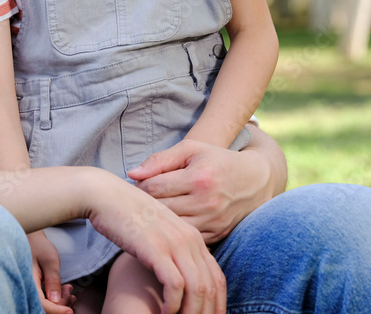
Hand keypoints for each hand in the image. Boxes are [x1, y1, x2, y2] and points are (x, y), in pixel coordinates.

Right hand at [27, 230, 74, 313]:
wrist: (32, 240)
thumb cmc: (39, 247)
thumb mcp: (49, 260)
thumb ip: (53, 279)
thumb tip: (55, 299)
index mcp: (29, 282)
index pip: (42, 305)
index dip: (56, 311)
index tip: (69, 311)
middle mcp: (28, 290)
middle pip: (45, 308)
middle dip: (61, 305)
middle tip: (69, 289)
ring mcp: (31, 291)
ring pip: (47, 306)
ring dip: (61, 303)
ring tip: (68, 288)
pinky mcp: (36, 291)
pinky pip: (47, 302)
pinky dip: (58, 300)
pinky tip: (65, 291)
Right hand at [86, 176, 225, 313]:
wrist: (104, 194)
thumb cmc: (125, 214)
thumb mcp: (157, 230)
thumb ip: (172, 248)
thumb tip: (177, 274)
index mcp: (192, 236)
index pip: (217, 278)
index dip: (218, 304)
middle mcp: (189, 239)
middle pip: (211, 287)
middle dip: (208, 313)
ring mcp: (173, 242)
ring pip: (197, 289)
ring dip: (191, 313)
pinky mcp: (155, 248)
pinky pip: (175, 285)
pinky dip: (174, 305)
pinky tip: (165, 313)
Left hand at [128, 136, 274, 243]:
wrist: (255, 180)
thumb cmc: (216, 160)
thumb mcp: (190, 150)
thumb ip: (159, 160)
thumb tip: (132, 174)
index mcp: (198, 178)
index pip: (153, 187)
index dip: (140, 185)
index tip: (140, 182)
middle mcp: (206, 202)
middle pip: (159, 209)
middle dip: (146, 202)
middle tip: (143, 197)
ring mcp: (213, 222)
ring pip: (170, 227)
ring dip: (159, 218)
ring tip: (155, 208)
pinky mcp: (218, 235)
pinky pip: (186, 237)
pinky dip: (175, 230)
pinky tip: (170, 220)